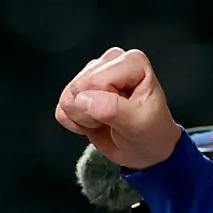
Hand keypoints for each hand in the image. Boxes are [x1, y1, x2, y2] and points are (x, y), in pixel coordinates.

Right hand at [55, 47, 184, 170]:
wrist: (146, 151)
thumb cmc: (151, 133)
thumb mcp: (139, 124)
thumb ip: (112, 109)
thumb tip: (82, 99)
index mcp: (132, 62)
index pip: (97, 80)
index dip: (106, 106)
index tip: (125, 115)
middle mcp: (111, 61)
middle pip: (78, 87)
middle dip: (93, 113)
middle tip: (115, 120)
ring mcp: (92, 74)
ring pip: (68, 98)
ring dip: (85, 119)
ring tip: (108, 121)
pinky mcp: (79, 91)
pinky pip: (62, 110)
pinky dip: (77, 124)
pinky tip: (96, 123)